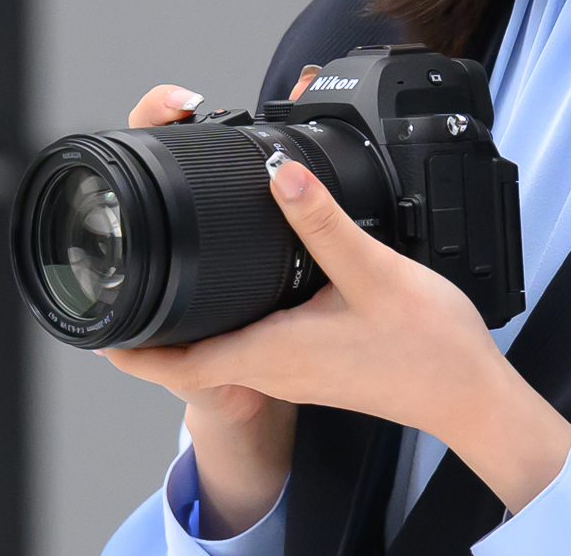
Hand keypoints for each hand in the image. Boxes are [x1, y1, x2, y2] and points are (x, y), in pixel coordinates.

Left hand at [104, 107, 570, 516]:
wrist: (471, 396)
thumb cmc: (429, 350)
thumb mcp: (372, 274)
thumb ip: (324, 222)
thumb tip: (280, 175)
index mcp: (274, 352)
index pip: (180, 366)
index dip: (132, 349)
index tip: (99, 325)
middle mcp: (276, 367)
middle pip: (191, 354)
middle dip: (153, 325)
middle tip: (128, 280)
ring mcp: (296, 369)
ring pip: (223, 347)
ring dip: (192, 320)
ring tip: (171, 275)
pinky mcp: (317, 362)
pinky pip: (256, 342)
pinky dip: (234, 316)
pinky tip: (247, 284)